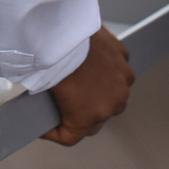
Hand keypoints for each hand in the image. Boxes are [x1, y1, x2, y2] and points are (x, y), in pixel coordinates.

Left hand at [42, 27, 132, 145]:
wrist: (61, 31)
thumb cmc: (53, 59)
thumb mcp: (45, 92)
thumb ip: (54, 108)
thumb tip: (50, 108)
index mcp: (90, 117)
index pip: (71, 136)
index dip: (56, 131)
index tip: (49, 125)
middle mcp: (112, 103)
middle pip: (96, 117)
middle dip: (82, 112)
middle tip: (67, 102)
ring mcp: (121, 80)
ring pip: (112, 93)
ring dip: (101, 90)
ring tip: (83, 80)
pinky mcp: (123, 59)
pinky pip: (117, 70)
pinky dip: (108, 68)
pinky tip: (93, 62)